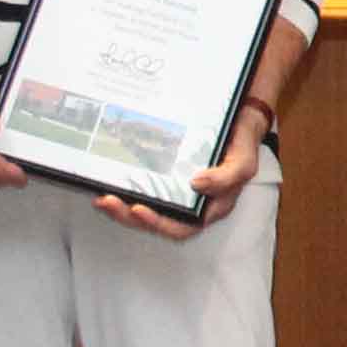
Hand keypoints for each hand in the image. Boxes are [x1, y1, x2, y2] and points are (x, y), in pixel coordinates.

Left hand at [102, 104, 264, 234]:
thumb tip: (198, 184)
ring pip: (147, 207)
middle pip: (157, 221)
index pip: (182, 227)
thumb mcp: (243, 160)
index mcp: (210, 207)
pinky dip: (126, 189)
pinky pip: (144, 189)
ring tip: (102, 197)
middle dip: (129, 216)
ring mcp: (177, 190)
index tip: (137, 209)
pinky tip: (110, 182)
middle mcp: (192, 203)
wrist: (239, 119)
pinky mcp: (167, 177)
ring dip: (122, 207)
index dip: (158, 223)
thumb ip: (227, 177)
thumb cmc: (242, 143)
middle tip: (107, 201)